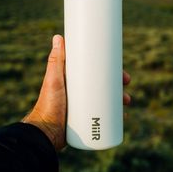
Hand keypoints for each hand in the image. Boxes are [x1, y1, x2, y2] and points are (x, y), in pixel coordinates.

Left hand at [22, 35, 130, 150]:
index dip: (109, 68)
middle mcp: (79, 92)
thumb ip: (55, 60)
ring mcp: (84, 106)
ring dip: (119, 98)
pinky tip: (122, 115)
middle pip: (103, 84)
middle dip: (118, 83)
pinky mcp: (86, 120)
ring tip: (126, 101)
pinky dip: (114, 115)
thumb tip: (58, 37)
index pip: (94, 70)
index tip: (119, 67)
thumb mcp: (53, 80)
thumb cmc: (47, 105)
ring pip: (106, 100)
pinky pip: (104, 116)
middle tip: (126, 82)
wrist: (46, 134)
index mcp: (73, 80)